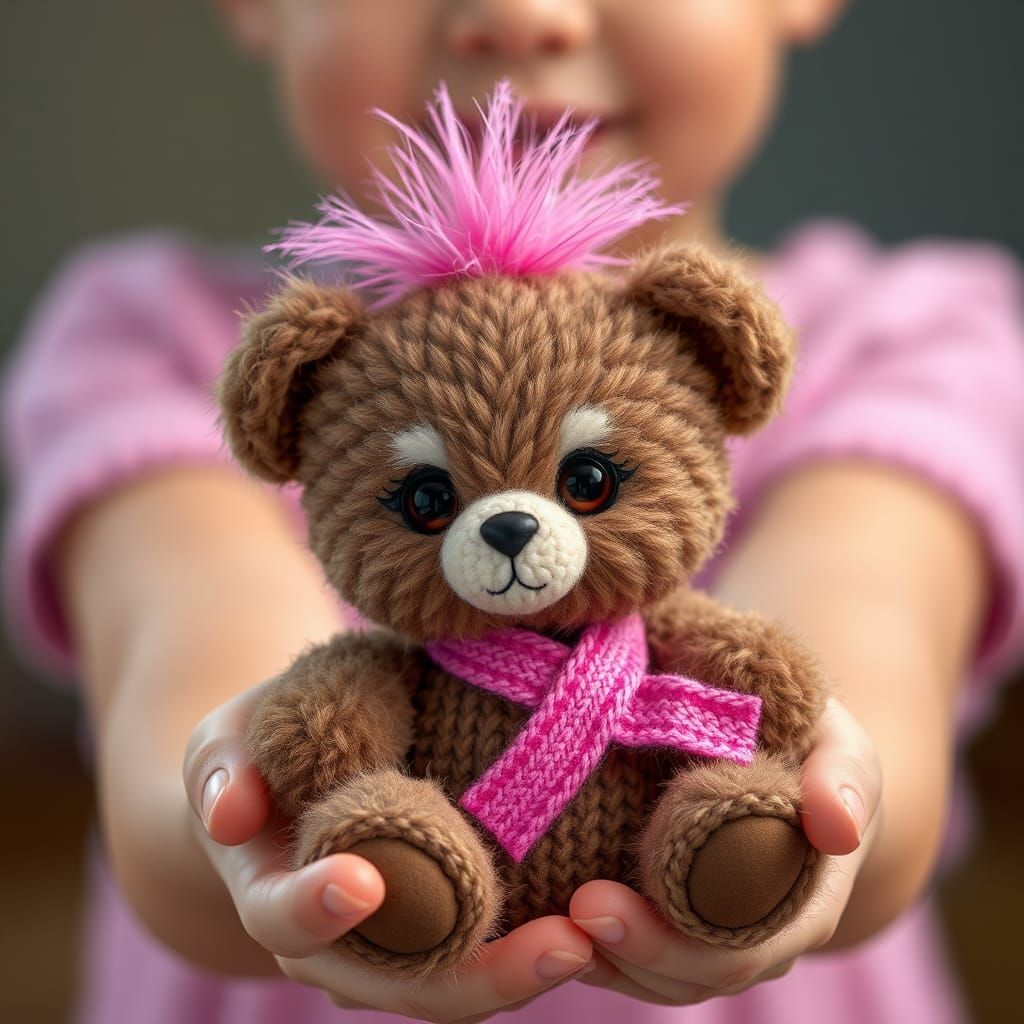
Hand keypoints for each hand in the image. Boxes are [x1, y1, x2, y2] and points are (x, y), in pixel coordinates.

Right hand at [183, 684, 594, 1021]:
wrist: (288, 785)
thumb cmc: (259, 753)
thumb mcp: (227, 741)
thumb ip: (223, 768)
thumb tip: (230, 812)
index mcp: (274, 896)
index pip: (286, 919)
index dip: (318, 907)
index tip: (362, 881)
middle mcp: (338, 943)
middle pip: (399, 983)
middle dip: (475, 976)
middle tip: (558, 945)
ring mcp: (394, 946)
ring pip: (455, 984)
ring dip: (522, 972)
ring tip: (592, 940)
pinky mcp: (443, 926)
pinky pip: (486, 949)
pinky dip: (532, 945)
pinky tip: (596, 921)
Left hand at [568, 697, 882, 1004]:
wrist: (803, 763)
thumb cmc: (817, 744)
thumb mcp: (838, 744)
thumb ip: (841, 776)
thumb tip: (835, 826)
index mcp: (804, 902)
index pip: (737, 949)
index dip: (669, 942)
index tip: (599, 903)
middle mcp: (763, 934)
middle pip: (694, 974)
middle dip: (628, 949)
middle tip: (571, 907)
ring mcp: (721, 934)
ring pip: (662, 978)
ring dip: (605, 959)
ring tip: (547, 924)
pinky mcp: (683, 919)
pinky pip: (642, 957)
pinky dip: (598, 951)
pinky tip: (550, 926)